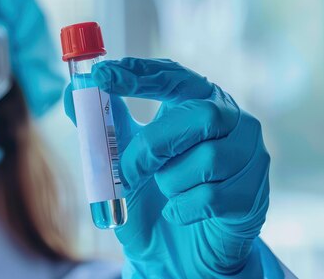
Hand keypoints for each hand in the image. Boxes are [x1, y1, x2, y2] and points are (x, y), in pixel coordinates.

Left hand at [64, 58, 269, 277]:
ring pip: (207, 160)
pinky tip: (177, 213)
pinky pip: (212, 198)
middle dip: (155, 144)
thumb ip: (103, 127)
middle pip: (201, 114)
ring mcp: (249, 157)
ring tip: (164, 192)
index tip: (102, 74)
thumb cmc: (152, 194)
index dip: (139, 73)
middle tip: (129, 169)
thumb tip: (71, 92)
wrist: (176, 250)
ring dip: (169, 182)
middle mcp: (231, 121)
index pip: (173, 75)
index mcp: (197, 101)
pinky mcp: (252, 195)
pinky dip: (181, 209)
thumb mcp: (122, 158)